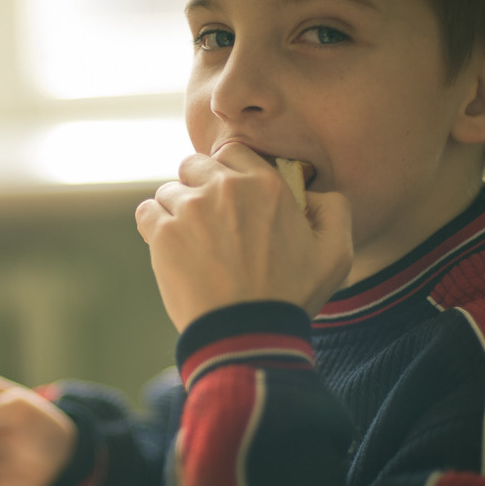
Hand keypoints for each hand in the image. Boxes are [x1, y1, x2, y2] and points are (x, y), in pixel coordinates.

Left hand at [133, 143, 353, 330]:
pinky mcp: (163, 233)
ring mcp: (191, 208)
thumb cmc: (291, 298)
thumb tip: (312, 194)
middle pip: (195, 165)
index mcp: (266, 185)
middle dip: (199, 186)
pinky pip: (148, 211)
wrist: (247, 334)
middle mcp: (225, 188)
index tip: (229, 196)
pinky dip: (154, 225)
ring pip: (170, 190)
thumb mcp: (336, 253)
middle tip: (209, 221)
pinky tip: (170, 247)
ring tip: (192, 243)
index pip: (233, 151)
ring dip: (177, 210)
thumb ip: (334, 209)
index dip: (227, 171)